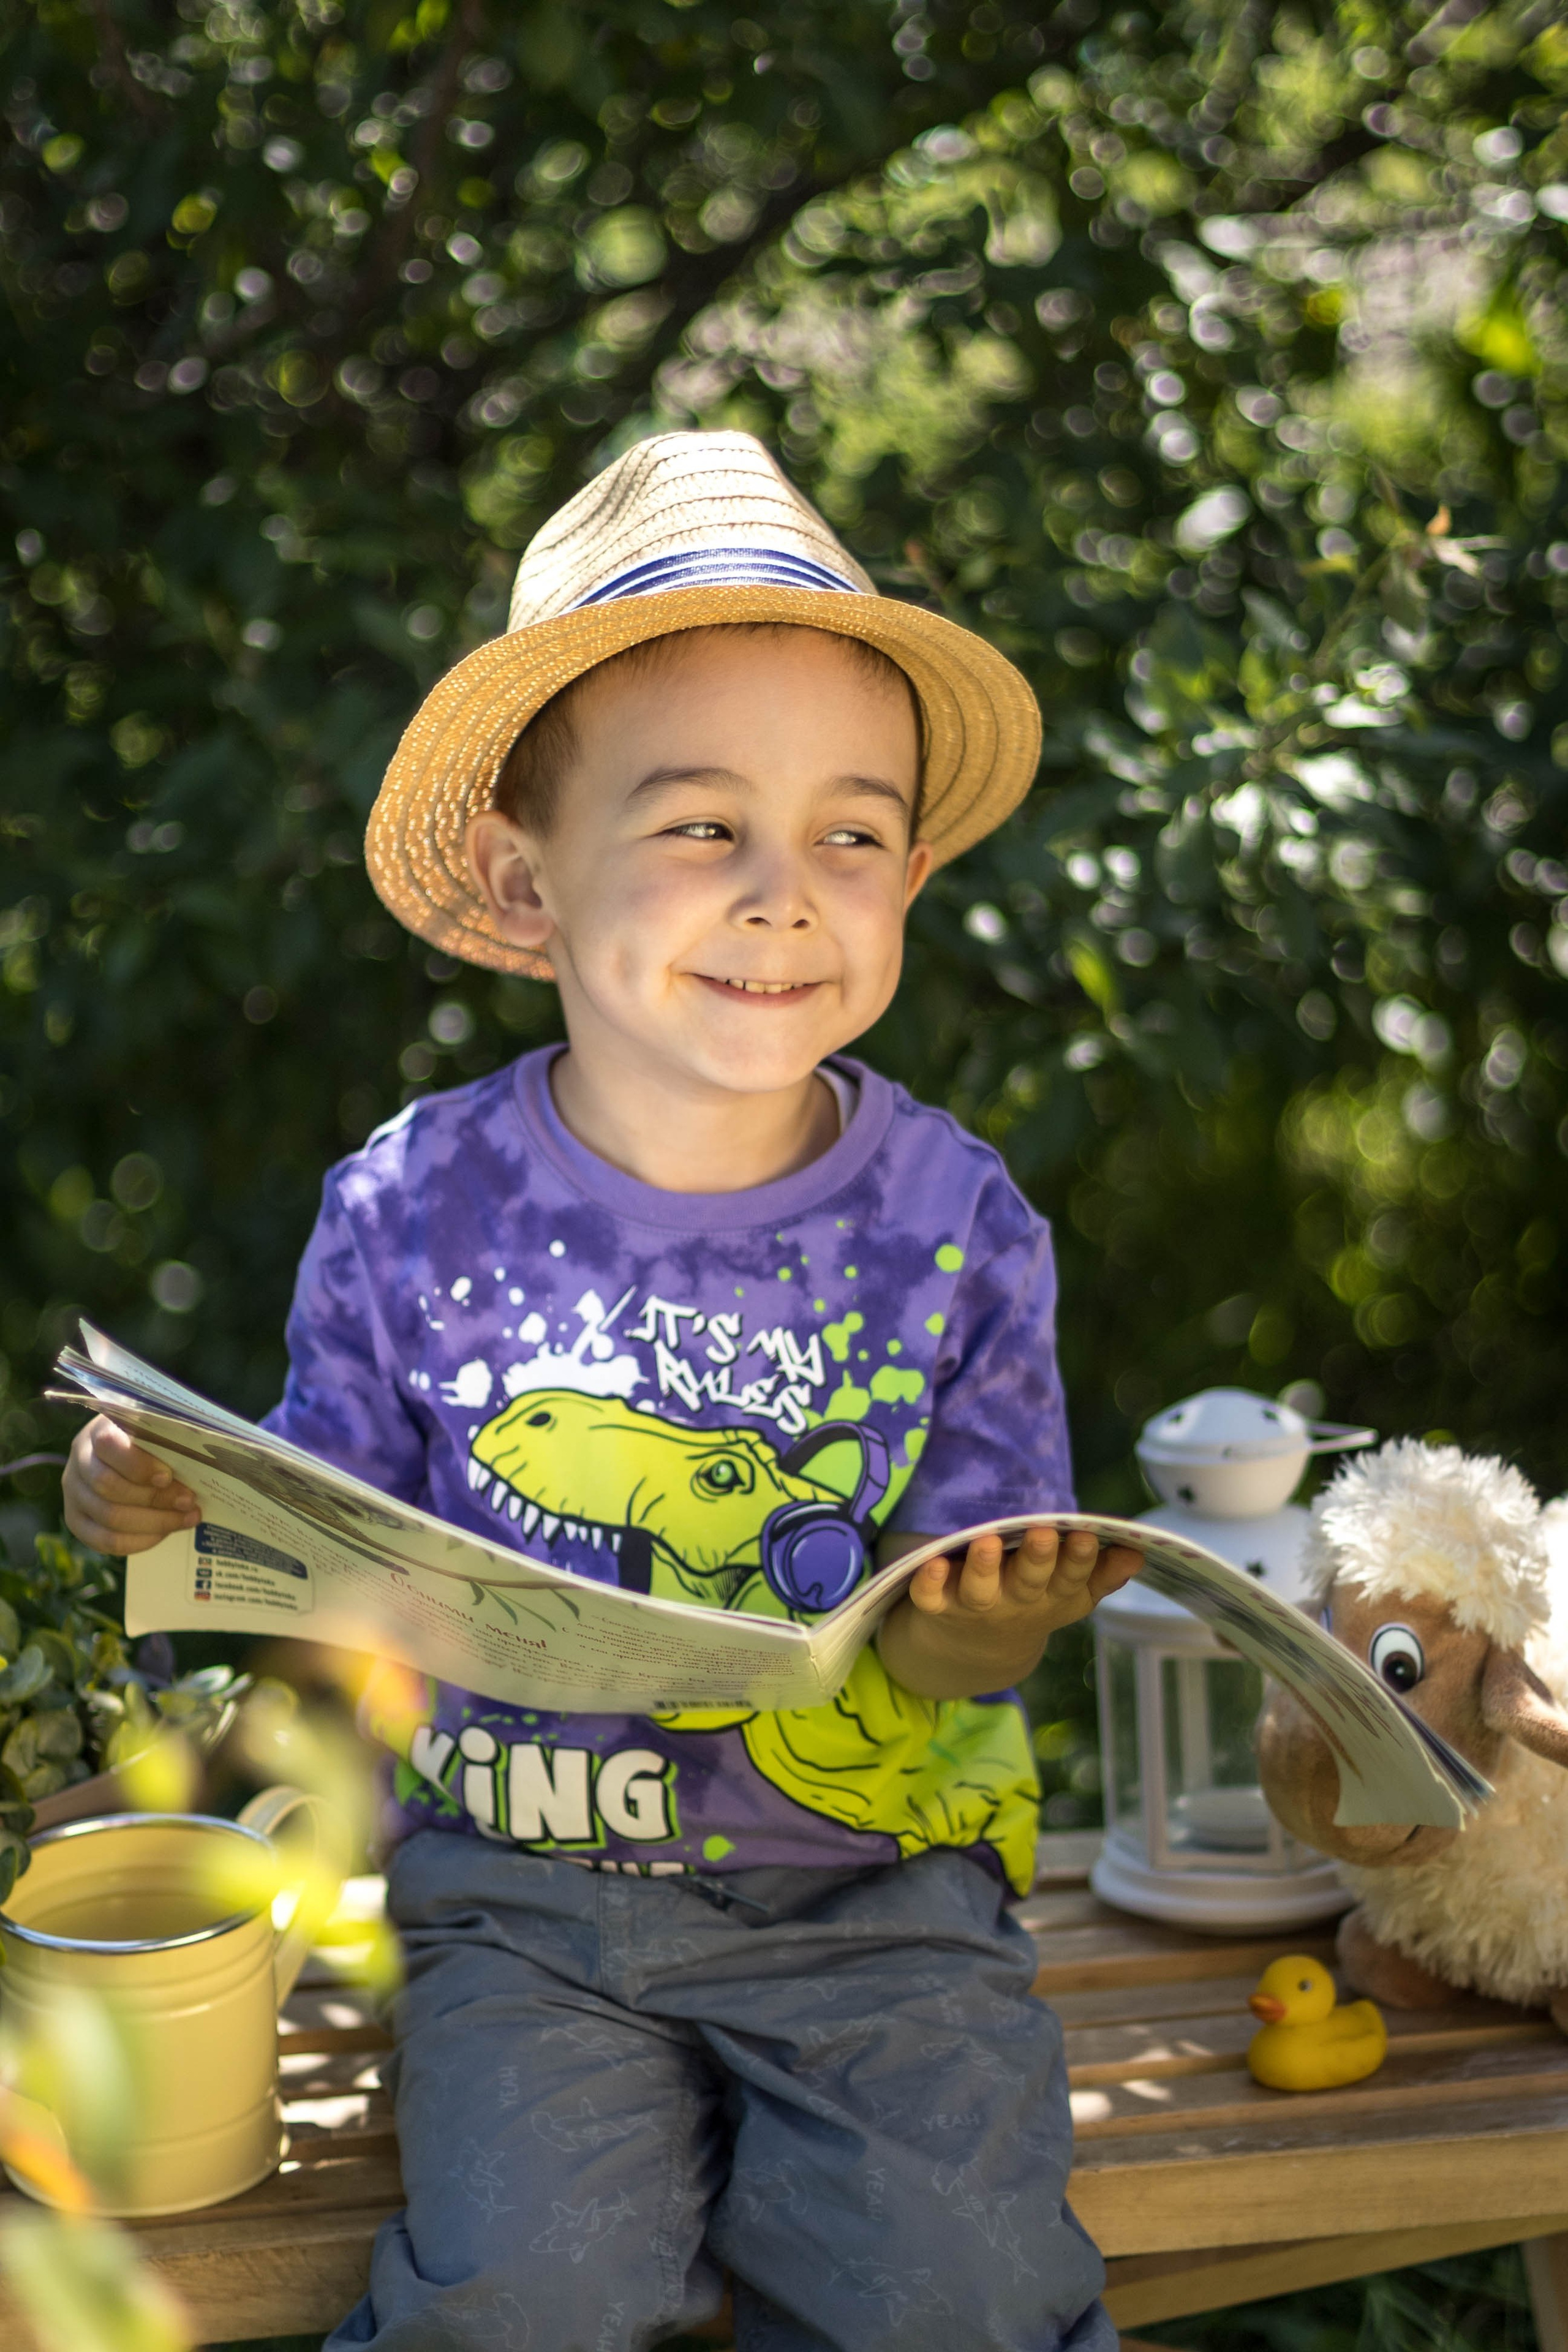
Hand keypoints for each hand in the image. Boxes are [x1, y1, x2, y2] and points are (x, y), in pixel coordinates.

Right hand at [63, 1415, 201, 1555]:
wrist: (121, 1457)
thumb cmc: (148, 1441)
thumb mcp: (155, 1432)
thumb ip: (168, 1441)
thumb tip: (203, 1462)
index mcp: (97, 1432)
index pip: (108, 1445)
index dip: (139, 1465)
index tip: (168, 1476)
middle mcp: (79, 1462)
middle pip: (109, 1487)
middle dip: (155, 1499)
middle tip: (189, 1501)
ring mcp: (73, 1494)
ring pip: (109, 1517)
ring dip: (154, 1522)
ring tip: (186, 1518)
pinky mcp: (76, 1521)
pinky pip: (104, 1540)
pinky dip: (139, 1541)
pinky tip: (164, 1533)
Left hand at [877, 1525, 1141, 1700]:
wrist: (971, 1653)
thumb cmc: (1028, 1604)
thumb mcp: (1069, 1597)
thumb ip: (1102, 1574)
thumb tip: (1138, 1552)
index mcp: (1051, 1597)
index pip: (1072, 1580)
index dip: (1082, 1562)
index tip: (1089, 1535)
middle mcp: (1015, 1603)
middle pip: (1030, 1583)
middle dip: (1039, 1560)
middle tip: (1045, 1533)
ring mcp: (975, 1606)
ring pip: (981, 1590)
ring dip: (984, 1568)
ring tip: (988, 1542)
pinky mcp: (937, 1606)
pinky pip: (930, 1597)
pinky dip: (929, 1584)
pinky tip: (932, 1564)